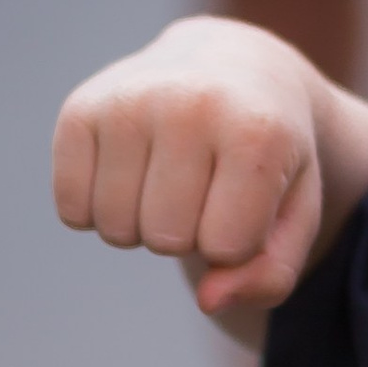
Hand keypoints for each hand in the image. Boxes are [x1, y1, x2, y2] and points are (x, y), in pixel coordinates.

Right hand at [51, 18, 330, 319]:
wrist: (233, 65)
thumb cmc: (269, 153)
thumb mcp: (295, 212)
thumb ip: (272, 273)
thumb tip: (209, 301)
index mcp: (257, 129)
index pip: (226, 247)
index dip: (237, 239)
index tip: (248, 194)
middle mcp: (189, 104)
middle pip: (166, 239)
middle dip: (188, 233)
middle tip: (205, 184)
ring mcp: (127, 101)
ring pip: (115, 229)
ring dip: (142, 225)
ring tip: (169, 176)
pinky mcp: (80, 110)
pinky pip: (72, 210)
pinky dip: (98, 211)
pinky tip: (129, 172)